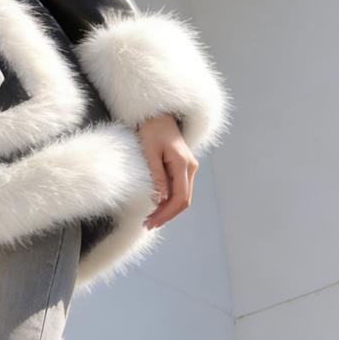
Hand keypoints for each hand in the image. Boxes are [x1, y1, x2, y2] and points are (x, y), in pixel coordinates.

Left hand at [138, 112, 196, 229]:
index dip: (166, 213)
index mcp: (183, 163)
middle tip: (147, 224)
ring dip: (167, 210)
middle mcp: (191, 167)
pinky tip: (155, 207)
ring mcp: (189, 168)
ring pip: (182, 196)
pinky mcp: (183, 168)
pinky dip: (168, 201)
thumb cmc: (151, 129)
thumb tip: (160, 199)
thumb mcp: (149, 151)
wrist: (158, 114)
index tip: (151, 222)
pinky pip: (178, 189)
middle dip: (166, 215)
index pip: (180, 197)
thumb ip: (156, 175)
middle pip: (183, 200)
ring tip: (149, 218)